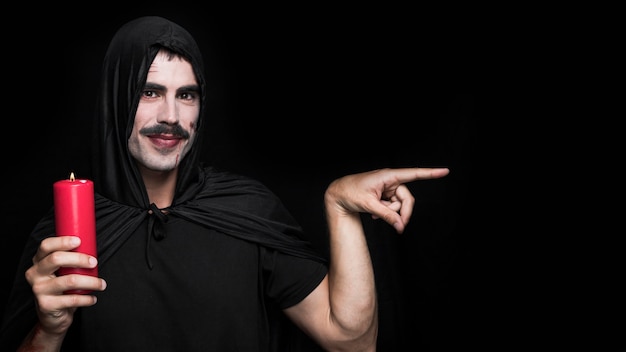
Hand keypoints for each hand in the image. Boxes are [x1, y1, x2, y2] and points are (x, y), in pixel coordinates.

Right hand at [25, 236, 105, 336]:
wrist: (52, 316)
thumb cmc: (61, 289)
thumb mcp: (62, 271)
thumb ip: (70, 260)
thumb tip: (91, 247)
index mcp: (39, 261)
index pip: (46, 246)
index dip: (62, 241)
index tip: (79, 241)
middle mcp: (35, 274)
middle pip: (56, 259)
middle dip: (79, 258)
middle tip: (94, 262)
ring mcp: (39, 289)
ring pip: (69, 280)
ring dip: (91, 282)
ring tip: (101, 284)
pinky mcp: (46, 305)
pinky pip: (72, 299)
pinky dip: (87, 299)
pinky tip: (93, 298)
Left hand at [325, 167, 448, 233]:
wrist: (336, 194)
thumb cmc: (350, 193)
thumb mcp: (369, 205)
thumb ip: (387, 215)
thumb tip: (400, 226)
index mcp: (388, 176)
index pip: (413, 174)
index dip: (430, 173)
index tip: (445, 171)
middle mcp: (390, 180)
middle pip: (407, 198)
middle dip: (403, 213)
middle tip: (399, 228)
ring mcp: (387, 187)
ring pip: (400, 204)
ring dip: (391, 213)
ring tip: (376, 217)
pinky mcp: (384, 194)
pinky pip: (392, 206)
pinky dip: (386, 212)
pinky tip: (375, 215)